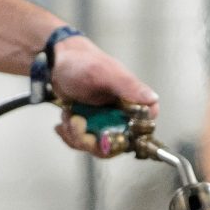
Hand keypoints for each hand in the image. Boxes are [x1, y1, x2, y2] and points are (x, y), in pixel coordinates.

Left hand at [49, 36, 158, 156]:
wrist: (57, 62)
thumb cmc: (82, 63)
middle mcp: (125, 116)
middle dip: (93, 140)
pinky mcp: (93, 128)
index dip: (127, 137)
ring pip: (99, 147)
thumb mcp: (105, 73)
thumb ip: (129, 86)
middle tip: (77, 122)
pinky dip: (71, 136)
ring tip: (69, 116)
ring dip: (78, 136)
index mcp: (136, 103)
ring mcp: (108, 124)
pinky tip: (64, 122)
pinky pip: (85, 144)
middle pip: (118, 145)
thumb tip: (152, 99)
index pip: (144, 129)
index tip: (106, 132)